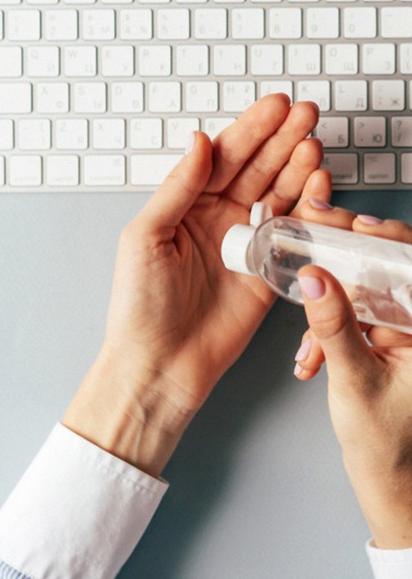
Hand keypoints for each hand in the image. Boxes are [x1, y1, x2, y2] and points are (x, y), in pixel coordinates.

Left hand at [64, 94, 324, 475]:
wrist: (160, 364)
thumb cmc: (140, 306)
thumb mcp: (145, 236)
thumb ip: (177, 188)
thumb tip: (198, 142)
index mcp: (185, 205)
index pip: (223, 157)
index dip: (250, 130)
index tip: (275, 106)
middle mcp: (216, 219)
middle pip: (256, 168)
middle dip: (281, 139)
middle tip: (305, 114)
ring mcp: (244, 244)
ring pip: (277, 194)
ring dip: (297, 167)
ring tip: (314, 143)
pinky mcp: (267, 272)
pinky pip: (291, 233)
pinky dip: (306, 208)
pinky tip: (317, 184)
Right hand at [293, 204, 411, 548]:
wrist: (392, 488)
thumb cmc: (391, 450)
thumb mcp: (355, 382)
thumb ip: (333, 327)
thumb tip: (315, 280)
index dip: (386, 237)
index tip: (353, 225)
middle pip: (385, 272)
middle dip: (344, 269)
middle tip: (314, 251)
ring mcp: (402, 335)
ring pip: (363, 295)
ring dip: (328, 315)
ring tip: (311, 347)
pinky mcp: (386, 343)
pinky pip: (353, 318)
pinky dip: (328, 333)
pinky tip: (314, 357)